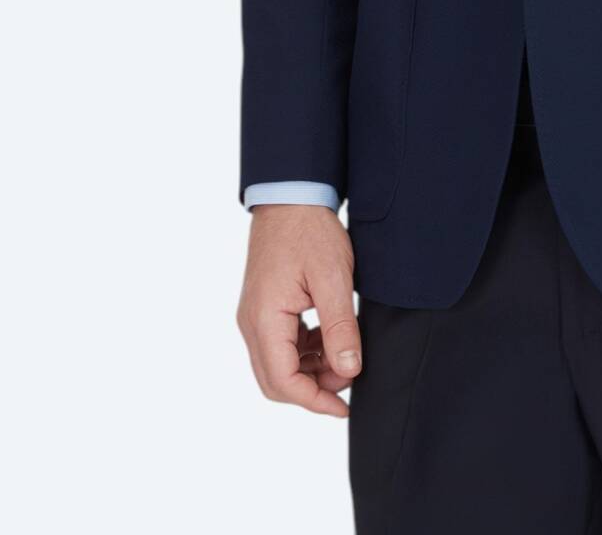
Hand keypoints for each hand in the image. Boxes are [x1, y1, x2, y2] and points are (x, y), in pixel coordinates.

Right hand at [236, 204, 361, 416]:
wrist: (291, 195)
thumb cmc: (310, 231)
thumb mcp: (333, 278)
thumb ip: (340, 328)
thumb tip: (349, 371)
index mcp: (264, 319)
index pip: (283, 382)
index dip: (315, 401)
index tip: (345, 406)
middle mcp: (252, 322)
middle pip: (276, 380)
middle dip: (313, 388)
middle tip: (349, 377)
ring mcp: (255, 315)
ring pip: (278, 364)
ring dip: (310, 370)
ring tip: (345, 355)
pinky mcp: (264, 307)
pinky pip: (280, 345)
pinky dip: (305, 351)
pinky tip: (329, 338)